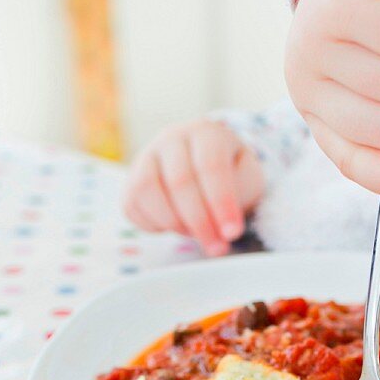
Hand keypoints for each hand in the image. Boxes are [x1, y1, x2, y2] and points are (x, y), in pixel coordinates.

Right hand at [124, 119, 264, 255]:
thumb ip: (241, 194)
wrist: (207, 170)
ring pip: (148, 190)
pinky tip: (178, 228)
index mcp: (205, 132)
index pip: (210, 165)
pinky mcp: (131, 181)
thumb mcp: (248, 178)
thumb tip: (224, 225)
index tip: (232, 233)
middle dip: (200, 222)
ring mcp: (146, 157)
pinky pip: (133, 206)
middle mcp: (172, 138)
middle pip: (179, 181)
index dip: (221, 202)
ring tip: (197, 235)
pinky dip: (155, 226)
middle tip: (217, 247)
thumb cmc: (232, 175)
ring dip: (175, 223)